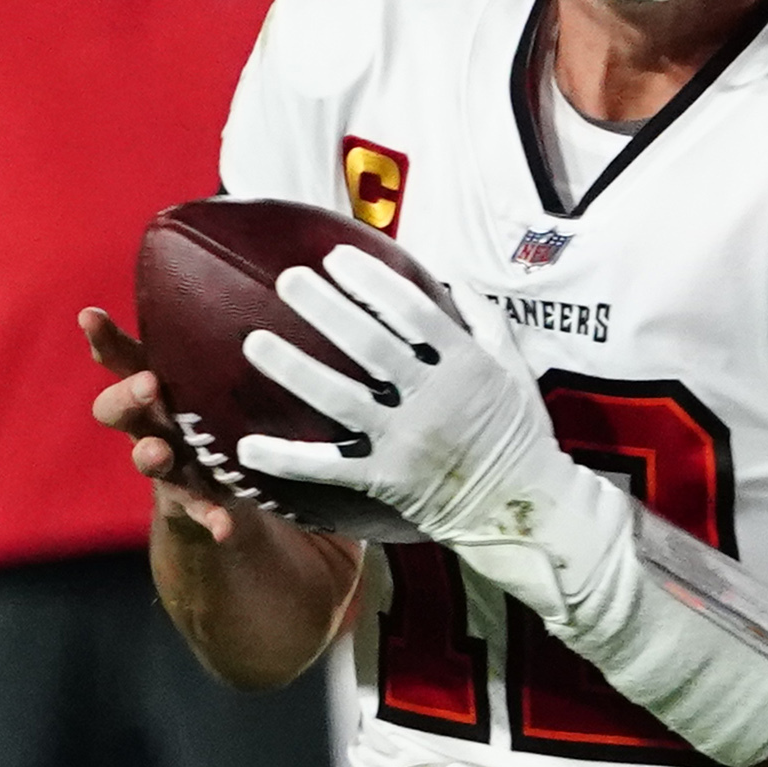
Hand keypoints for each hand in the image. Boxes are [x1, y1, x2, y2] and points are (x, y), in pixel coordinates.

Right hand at [83, 303, 250, 543]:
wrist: (223, 485)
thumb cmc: (220, 411)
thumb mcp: (219, 375)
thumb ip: (230, 339)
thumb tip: (285, 266)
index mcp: (154, 385)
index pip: (120, 357)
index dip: (103, 339)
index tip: (89, 316)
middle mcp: (149, 423)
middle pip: (116, 409)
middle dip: (128, 395)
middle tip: (149, 385)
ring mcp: (166, 465)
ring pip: (145, 458)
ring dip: (150, 455)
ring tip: (159, 453)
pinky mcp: (189, 502)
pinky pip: (194, 511)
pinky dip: (208, 518)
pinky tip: (224, 526)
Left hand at [238, 248, 570, 551]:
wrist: (520, 508)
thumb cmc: (520, 434)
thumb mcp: (516, 370)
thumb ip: (486, 321)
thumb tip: (453, 282)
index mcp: (463, 366)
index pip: (412, 313)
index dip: (373, 282)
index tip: (337, 258)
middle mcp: (431, 399)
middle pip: (369, 346)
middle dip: (327, 309)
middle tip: (288, 279)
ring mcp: (405, 441)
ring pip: (341, 399)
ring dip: (296, 369)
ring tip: (255, 342)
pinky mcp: (385, 479)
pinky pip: (330, 467)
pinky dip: (288, 460)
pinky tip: (247, 447)